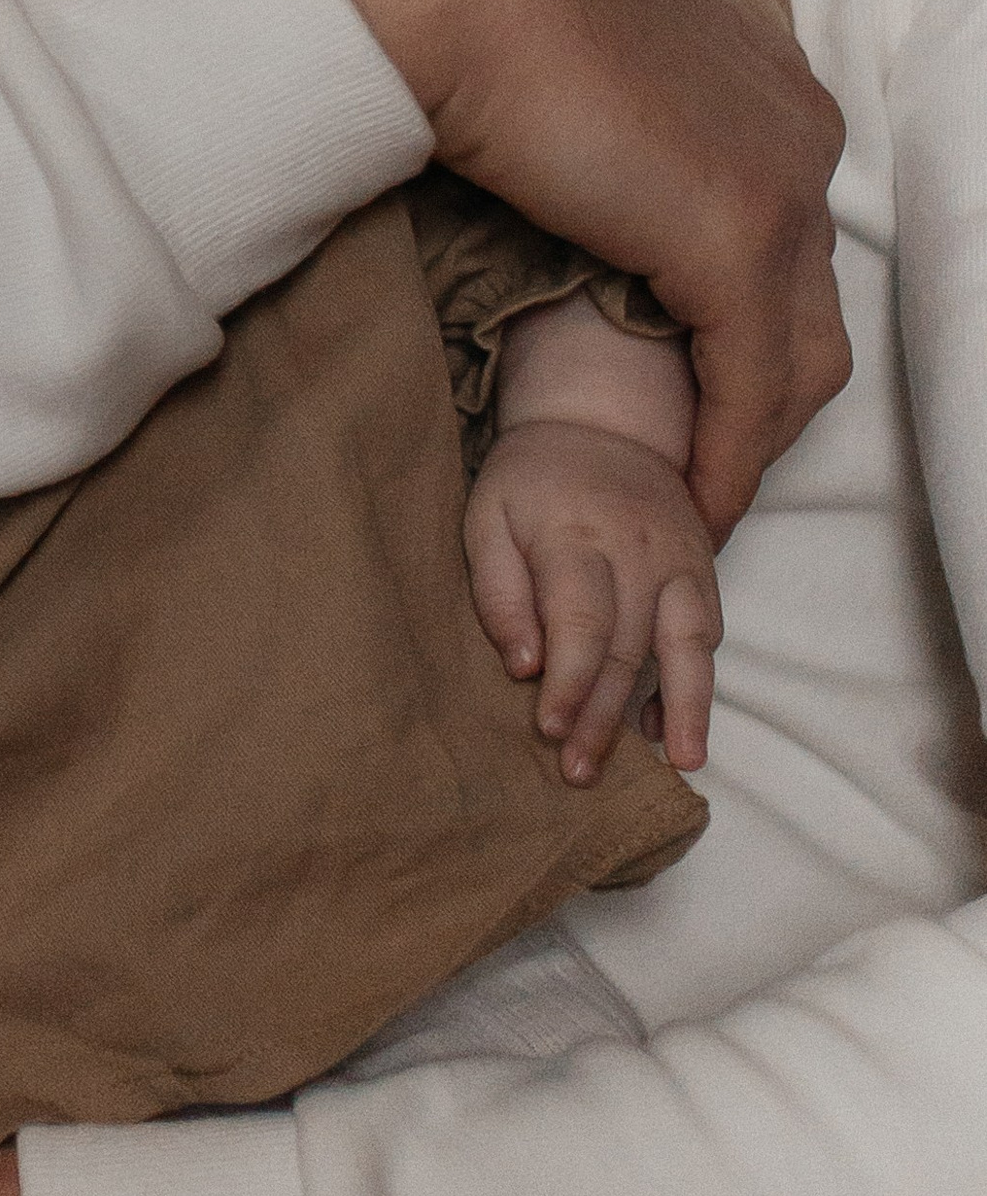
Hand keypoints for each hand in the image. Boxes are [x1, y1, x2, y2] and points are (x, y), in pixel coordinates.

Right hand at [280, 0, 848, 540]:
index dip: (737, 315)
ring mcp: (783, 177)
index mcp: (758, 67)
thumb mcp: (559, 38)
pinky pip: (752, 387)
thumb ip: (591, 96)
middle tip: (688, 458)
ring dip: (744, 436)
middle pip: (810, 298)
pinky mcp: (738, 239)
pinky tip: (687, 499)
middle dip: (758, 392)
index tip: (676, 380)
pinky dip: (725, 455)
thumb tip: (540, 129)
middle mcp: (798, 119)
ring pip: (799, 354)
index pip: (783, 225)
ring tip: (682, 495)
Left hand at [467, 418, 721, 779]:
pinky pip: (709, 635)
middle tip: (580, 773)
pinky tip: (674, 733)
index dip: (570, 683)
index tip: (550, 730)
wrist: (604, 422)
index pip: (581, 622)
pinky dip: (696, 687)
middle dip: (605, 716)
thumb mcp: (487, 519)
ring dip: (680, 711)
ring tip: (679, 766)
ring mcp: (680, 559)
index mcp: (576, 534)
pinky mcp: (705, 568)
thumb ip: (498, 592)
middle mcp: (638, 549)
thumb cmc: (531, 483)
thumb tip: (523, 666)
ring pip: (687, 646)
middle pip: (628, 646)